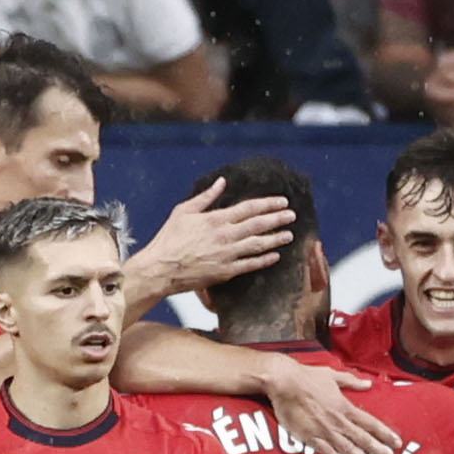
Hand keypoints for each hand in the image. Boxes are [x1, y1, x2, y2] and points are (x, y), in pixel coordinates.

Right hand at [132, 176, 296, 299]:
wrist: (161, 268)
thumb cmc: (170, 238)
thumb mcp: (184, 211)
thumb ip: (206, 197)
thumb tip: (222, 182)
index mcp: (215, 219)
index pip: (249, 208)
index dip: (268, 204)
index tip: (282, 201)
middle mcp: (225, 236)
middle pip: (258, 225)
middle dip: (278, 219)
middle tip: (292, 215)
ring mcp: (227, 255)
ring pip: (258, 245)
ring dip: (276, 239)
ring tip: (290, 235)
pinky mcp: (226, 271)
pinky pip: (251, 265)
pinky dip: (265, 260)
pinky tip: (275, 256)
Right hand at [263, 358, 400, 453]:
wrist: (283, 382)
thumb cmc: (307, 376)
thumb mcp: (333, 375)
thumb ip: (352, 381)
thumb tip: (368, 383)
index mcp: (345, 407)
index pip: (371, 423)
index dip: (385, 434)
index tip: (397, 443)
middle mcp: (338, 421)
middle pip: (364, 440)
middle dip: (380, 452)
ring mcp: (324, 430)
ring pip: (349, 449)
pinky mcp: (309, 437)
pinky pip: (327, 452)